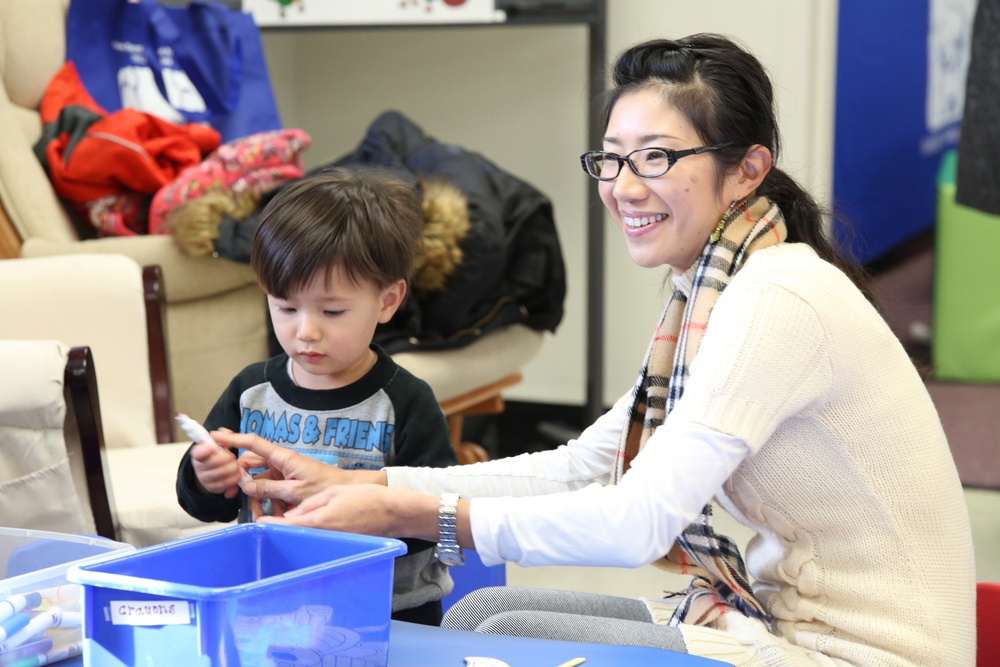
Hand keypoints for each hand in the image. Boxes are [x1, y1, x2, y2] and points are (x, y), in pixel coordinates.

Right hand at [189, 438, 244, 498]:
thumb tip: (224, 432)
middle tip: (232, 457)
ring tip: (237, 466)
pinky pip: (222, 486)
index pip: (197, 453)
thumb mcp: (221, 442)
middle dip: (224, 459)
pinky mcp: (212, 488)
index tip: (213, 447)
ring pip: (217, 475)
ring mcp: (204, 479)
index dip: (204, 450)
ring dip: (230, 470)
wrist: (217, 471)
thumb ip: (223, 436)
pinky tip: (238, 476)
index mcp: (198, 453)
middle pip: (210, 463)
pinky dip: (232, 481)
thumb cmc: (220, 453)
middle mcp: (198, 467)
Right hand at [215, 431, 386, 515]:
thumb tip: (246, 485)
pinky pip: (273, 492)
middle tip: (232, 496)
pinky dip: (272, 504)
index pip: (253, 444)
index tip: (214, 437)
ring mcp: (285, 473)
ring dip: (259, 499)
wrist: (347, 492)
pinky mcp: (290, 484)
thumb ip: (269, 489)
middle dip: (243, 483)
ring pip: (261, 484)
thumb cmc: (325, 488)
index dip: (232, 439)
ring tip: (262, 516)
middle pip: (252, 467)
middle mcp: (282, 463)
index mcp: (283, 458)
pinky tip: (278, 516)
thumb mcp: (295, 492)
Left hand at [255, 484, 437, 540]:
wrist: (394, 513)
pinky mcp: (340, 545)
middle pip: (292, 536)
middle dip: (278, 530)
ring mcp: (332, 543)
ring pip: (304, 539)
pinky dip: (309, 534)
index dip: (268, 525)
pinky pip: (318, 541)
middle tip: (265, 519)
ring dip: (293, 532)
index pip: (285, 526)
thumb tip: (290, 517)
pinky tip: (306, 526)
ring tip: (283, 521)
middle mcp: (323, 536)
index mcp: (319, 521)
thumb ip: (309, 505)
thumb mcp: (334, 493)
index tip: (255, 523)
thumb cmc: (367, 499)